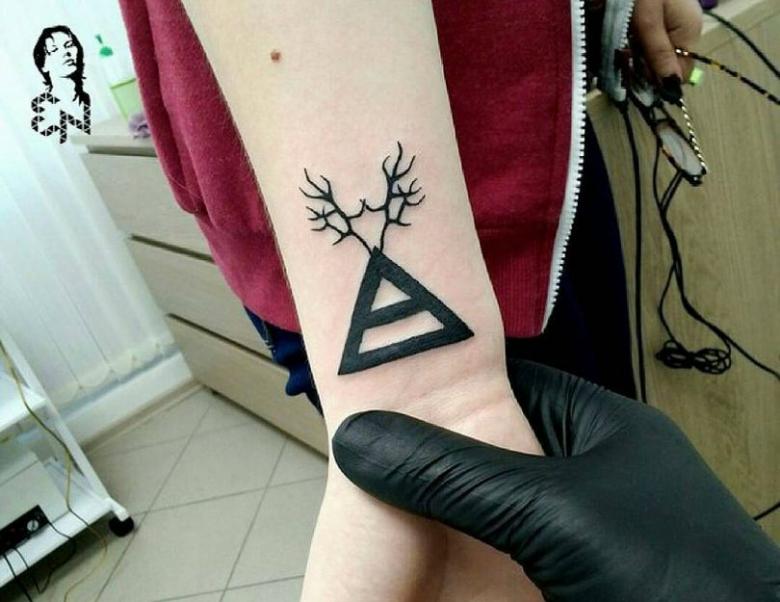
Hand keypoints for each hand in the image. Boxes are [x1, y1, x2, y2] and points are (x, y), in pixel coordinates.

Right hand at [333, 360, 779, 600]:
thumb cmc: (672, 576)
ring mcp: (584, 529)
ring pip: (494, 510)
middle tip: (367, 465)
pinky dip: (468, 559)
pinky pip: (505, 555)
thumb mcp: (552, 512)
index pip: (505, 385)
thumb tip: (361, 438)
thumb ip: (455, 474)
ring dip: (445, 517)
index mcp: (599, 427)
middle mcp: (591, 471)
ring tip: (381, 512)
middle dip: (434, 461)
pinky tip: (429, 564)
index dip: (440, 390)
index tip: (379, 402)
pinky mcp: (574, 573)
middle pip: (493, 451)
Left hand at [631, 0, 702, 98]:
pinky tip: (626, 35)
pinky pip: (652, 39)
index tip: (637, 81)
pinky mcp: (663, 16)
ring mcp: (676, 21)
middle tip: (624, 59)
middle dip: (646, 68)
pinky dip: (638, 42)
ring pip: (658, 53)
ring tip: (623, 44)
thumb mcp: (647, 20)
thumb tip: (672, 85)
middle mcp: (687, 29)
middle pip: (669, 64)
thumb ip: (658, 52)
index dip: (660, 82)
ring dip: (638, 56)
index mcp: (689, 31)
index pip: (682, 73)